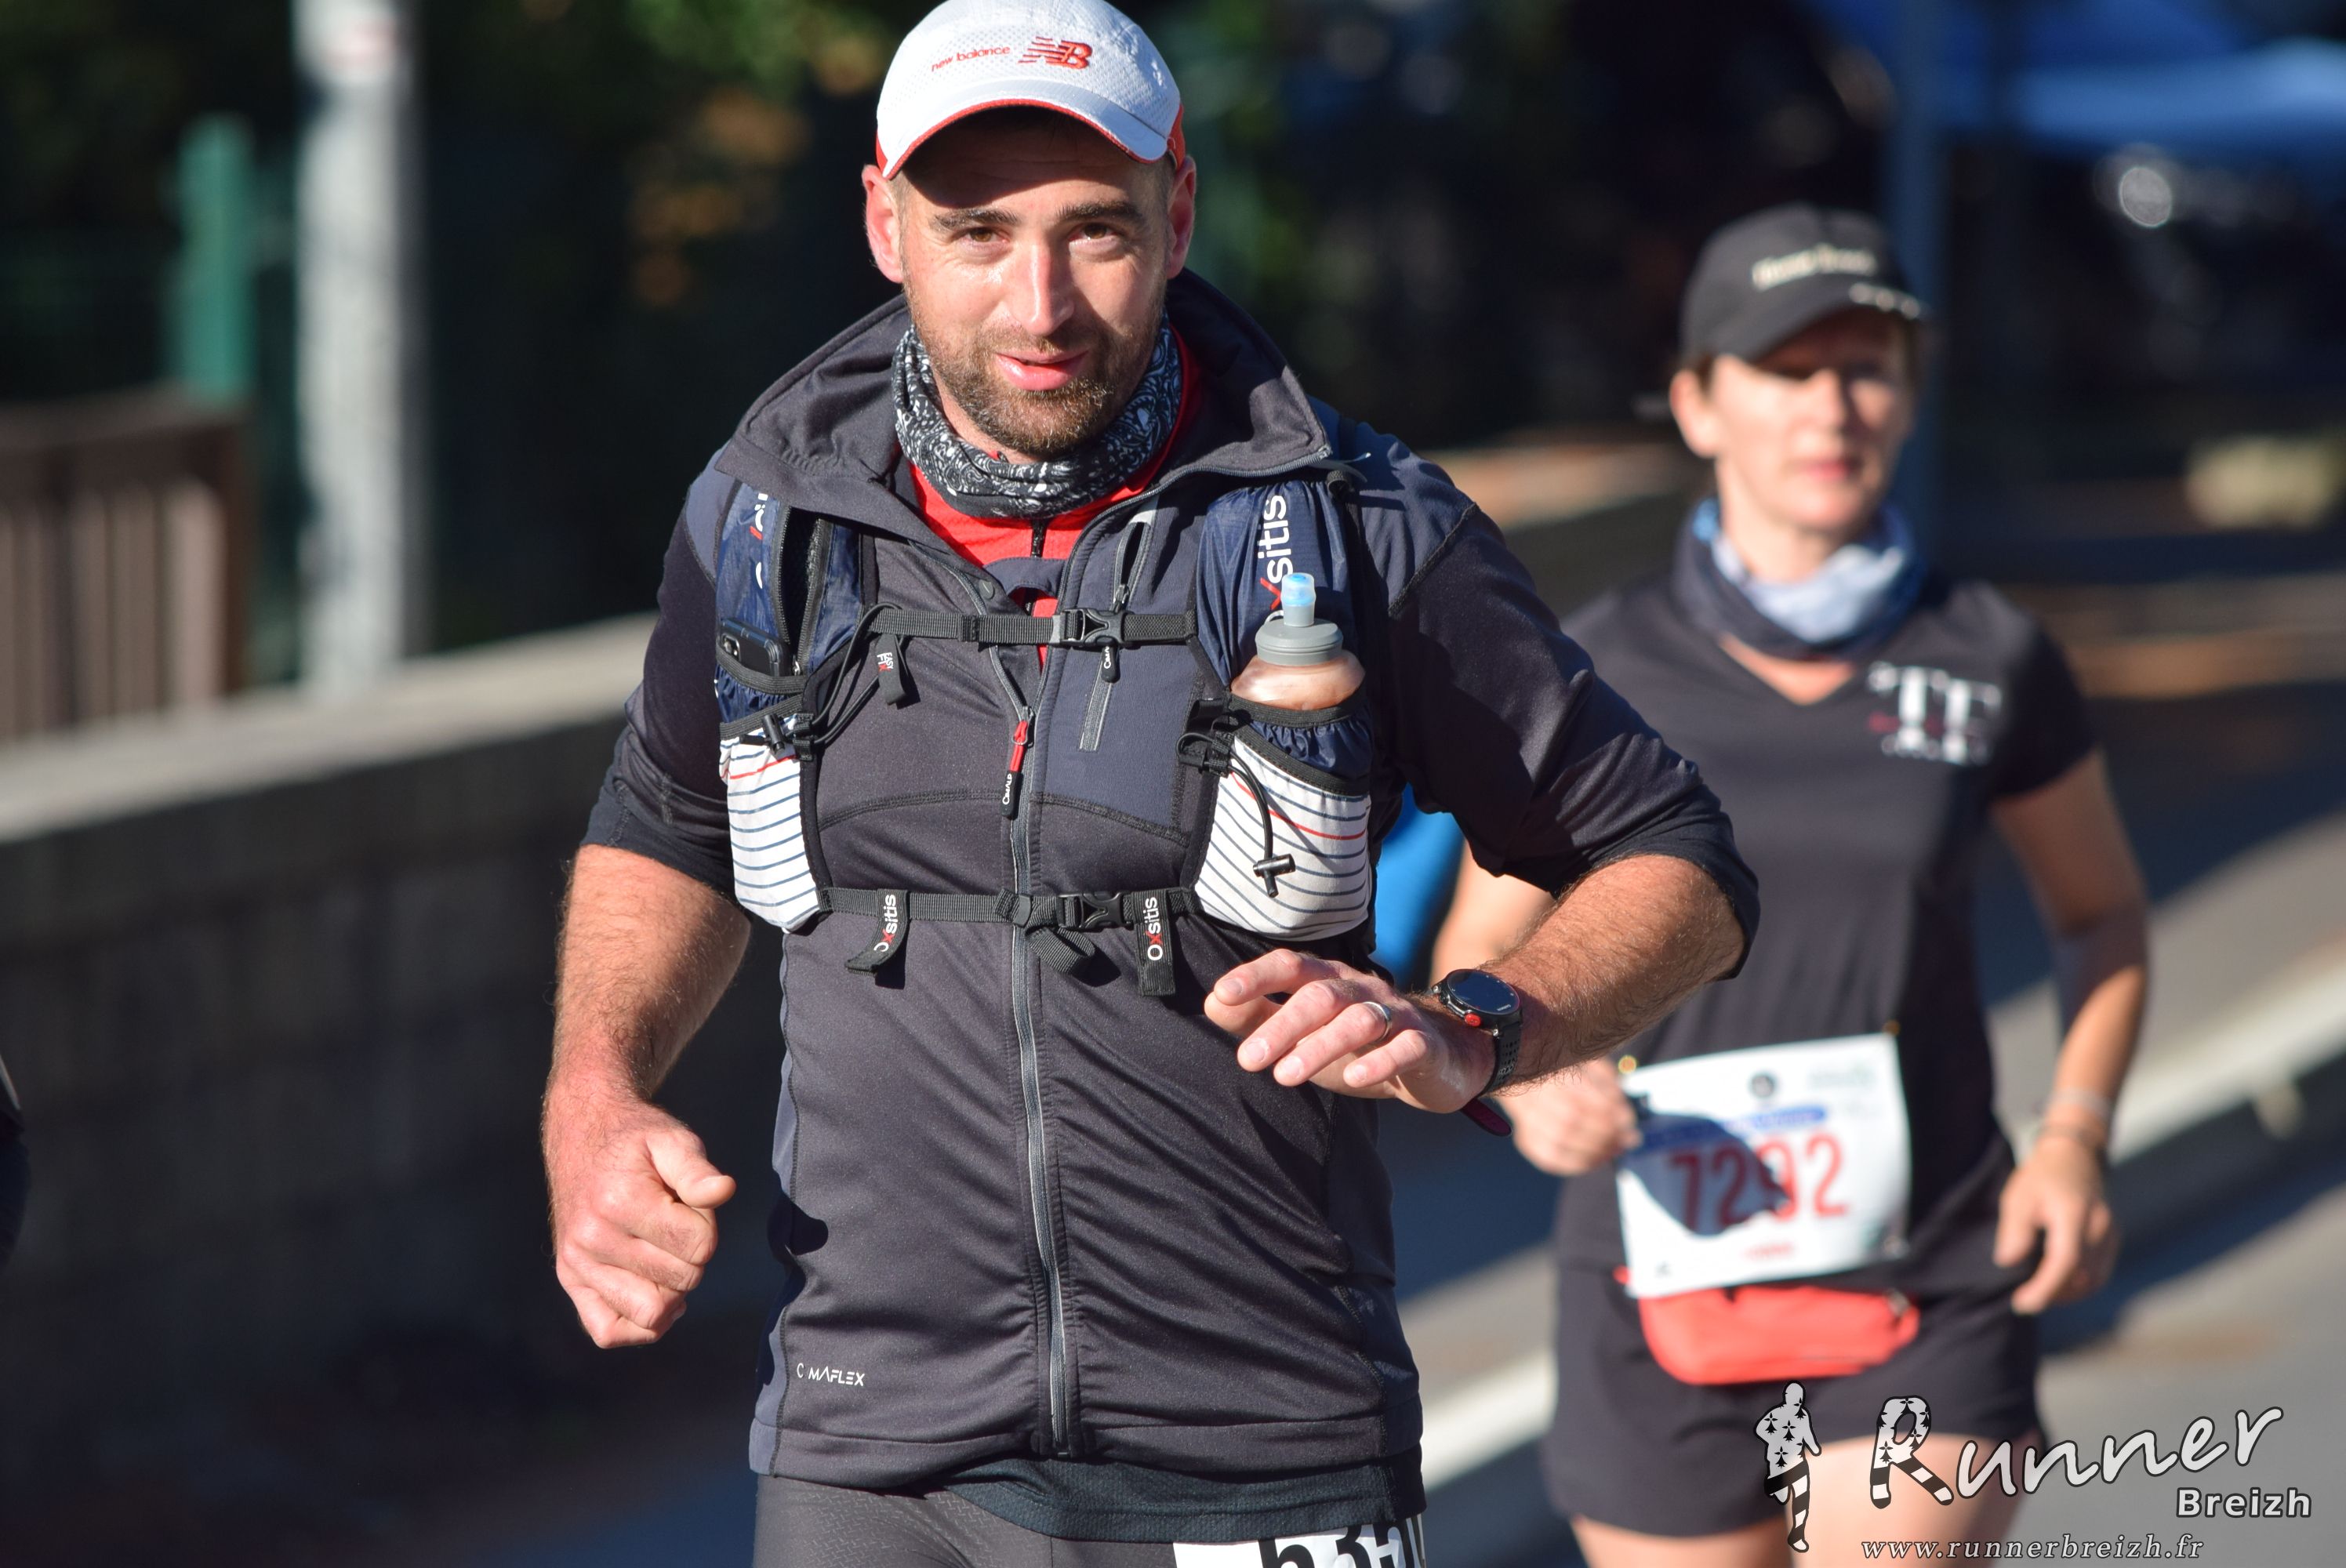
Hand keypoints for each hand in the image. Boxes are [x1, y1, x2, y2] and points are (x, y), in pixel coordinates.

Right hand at [545, 1082, 735, 1346]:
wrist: (582, 1135)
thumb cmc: (633, 1140)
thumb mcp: (672, 1139)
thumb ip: (697, 1170)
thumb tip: (723, 1190)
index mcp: (621, 1202)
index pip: (699, 1246)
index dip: (708, 1227)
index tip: (691, 1206)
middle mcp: (592, 1238)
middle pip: (680, 1281)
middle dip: (693, 1256)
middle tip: (677, 1227)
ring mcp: (577, 1263)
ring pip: (650, 1313)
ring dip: (673, 1291)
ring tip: (668, 1257)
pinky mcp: (569, 1279)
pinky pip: (608, 1331)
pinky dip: (640, 1325)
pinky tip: (655, 1292)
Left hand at [1207, 950, 1493, 1113]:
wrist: (1433, 1060)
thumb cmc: (1354, 1045)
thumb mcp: (1303, 1032)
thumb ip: (1258, 1016)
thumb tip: (1213, 1002)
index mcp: (1328, 980)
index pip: (1290, 966)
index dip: (1256, 976)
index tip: (1222, 994)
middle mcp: (1360, 989)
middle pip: (1320, 995)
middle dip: (1282, 1025)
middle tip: (1247, 1060)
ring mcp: (1395, 1014)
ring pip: (1359, 1020)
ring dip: (1320, 1045)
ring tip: (1286, 1076)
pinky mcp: (1424, 1044)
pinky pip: (1405, 1047)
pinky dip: (1380, 1061)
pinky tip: (1356, 1079)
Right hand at [1506, 1063, 1641, 1174]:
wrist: (1529, 1082)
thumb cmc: (1564, 1073)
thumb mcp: (1590, 1065)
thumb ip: (1609, 1087)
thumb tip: (1624, 1118)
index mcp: (1550, 1071)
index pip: (1581, 1096)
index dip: (1608, 1114)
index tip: (1629, 1123)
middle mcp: (1533, 1095)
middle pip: (1570, 1121)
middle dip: (1605, 1134)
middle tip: (1626, 1139)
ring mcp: (1527, 1121)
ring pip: (1560, 1143)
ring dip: (1594, 1152)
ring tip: (1614, 1150)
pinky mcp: (1527, 1141)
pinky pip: (1551, 1160)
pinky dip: (1577, 1164)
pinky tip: (1595, 1159)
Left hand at [1995, 1129, 2117, 1313]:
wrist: (2074, 1155)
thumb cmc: (2041, 1176)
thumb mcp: (2018, 1197)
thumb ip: (2014, 1230)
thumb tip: (2008, 1262)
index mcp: (2074, 1214)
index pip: (2065, 1262)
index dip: (2044, 1289)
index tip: (2021, 1303)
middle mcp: (2100, 1226)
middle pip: (2081, 1276)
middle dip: (2053, 1295)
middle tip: (2024, 1301)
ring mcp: (2111, 1233)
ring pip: (2094, 1280)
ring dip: (2067, 1294)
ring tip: (2039, 1294)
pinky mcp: (2113, 1238)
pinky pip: (2100, 1272)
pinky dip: (2080, 1285)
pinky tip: (2058, 1284)